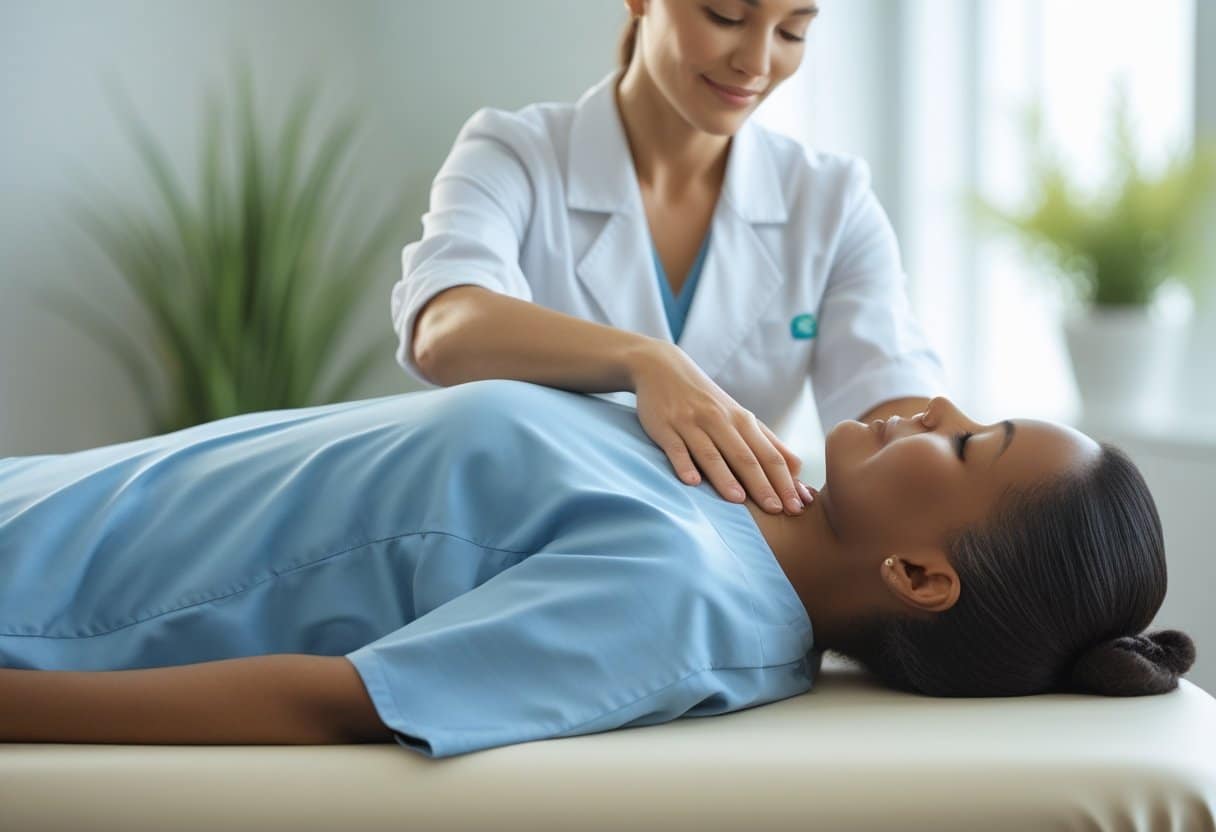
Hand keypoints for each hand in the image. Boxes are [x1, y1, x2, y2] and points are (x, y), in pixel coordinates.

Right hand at [630, 341, 811, 514]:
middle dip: (762, 485)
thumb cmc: (708, 402)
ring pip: (712, 454)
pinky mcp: (665, 426)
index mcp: (743, 421)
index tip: (798, 507)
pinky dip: (684, 464)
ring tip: (738, 501)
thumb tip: (798, 472)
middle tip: (777, 510)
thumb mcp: (740, 416)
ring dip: (725, 477)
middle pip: (745, 457)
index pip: (770, 456)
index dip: (785, 482)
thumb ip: (767, 443)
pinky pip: (676, 448)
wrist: (664, 368)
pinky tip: (692, 482)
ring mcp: (692, 424)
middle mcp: (720, 421)